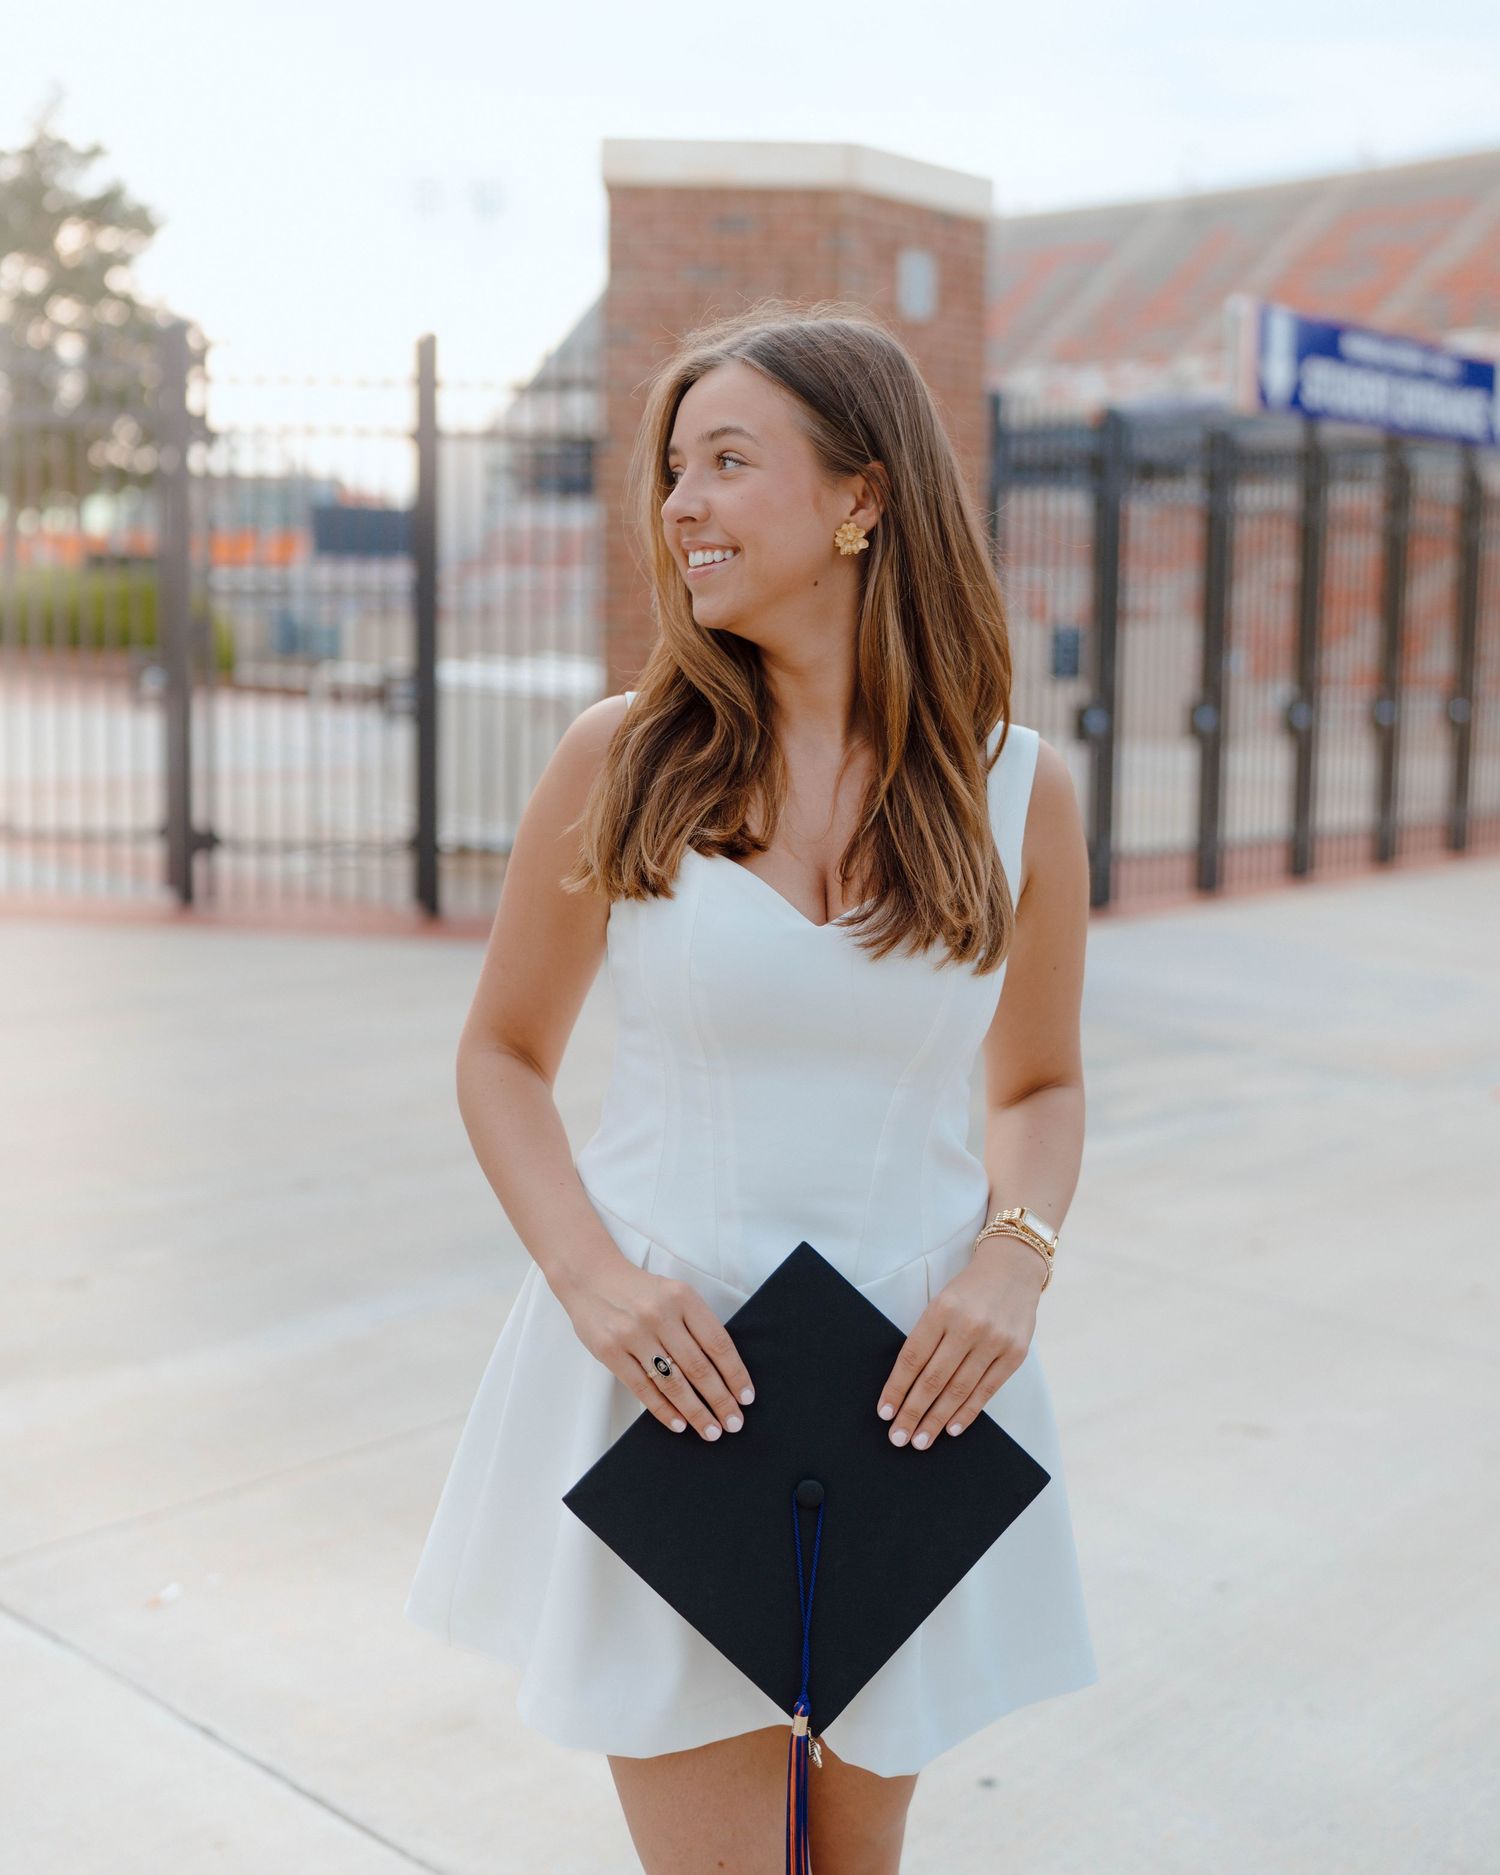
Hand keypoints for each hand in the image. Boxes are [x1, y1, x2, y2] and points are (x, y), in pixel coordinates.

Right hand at [561, 1256, 755, 1442]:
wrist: (591, 1277)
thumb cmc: (640, 1291)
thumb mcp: (674, 1294)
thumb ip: (696, 1324)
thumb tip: (724, 1372)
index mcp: (682, 1297)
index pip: (718, 1343)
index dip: (735, 1374)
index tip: (746, 1397)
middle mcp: (659, 1315)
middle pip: (698, 1367)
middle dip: (720, 1400)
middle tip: (734, 1423)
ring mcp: (633, 1334)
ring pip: (672, 1382)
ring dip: (695, 1412)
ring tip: (710, 1430)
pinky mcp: (610, 1351)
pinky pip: (642, 1388)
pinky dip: (663, 1410)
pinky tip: (679, 1424)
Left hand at [875, 1233, 1045, 1449]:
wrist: (1013, 1269)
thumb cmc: (969, 1290)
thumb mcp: (941, 1302)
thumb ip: (928, 1338)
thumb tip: (906, 1386)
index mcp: (942, 1310)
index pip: (912, 1358)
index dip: (896, 1389)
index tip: (884, 1412)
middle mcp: (968, 1326)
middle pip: (933, 1379)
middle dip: (912, 1412)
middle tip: (898, 1437)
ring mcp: (994, 1341)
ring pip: (958, 1390)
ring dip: (936, 1420)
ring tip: (920, 1440)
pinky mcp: (1014, 1354)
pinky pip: (986, 1391)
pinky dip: (967, 1413)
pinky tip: (951, 1429)